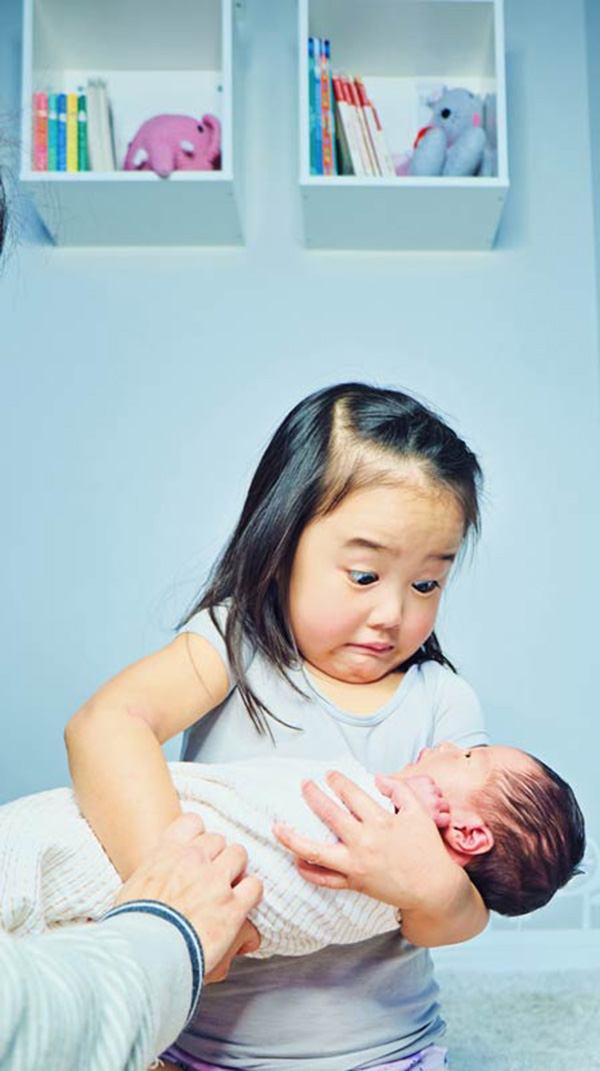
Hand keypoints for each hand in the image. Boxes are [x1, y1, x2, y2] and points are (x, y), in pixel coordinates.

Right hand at [115, 813, 262, 977]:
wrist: (145, 954)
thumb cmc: (132, 928)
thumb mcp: (133, 888)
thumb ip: (153, 874)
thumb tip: (155, 880)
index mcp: (167, 851)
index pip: (192, 822)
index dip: (198, 837)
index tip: (198, 852)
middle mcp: (193, 859)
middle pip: (218, 839)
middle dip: (217, 857)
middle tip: (212, 877)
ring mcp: (215, 881)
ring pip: (239, 855)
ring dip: (236, 869)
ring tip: (229, 888)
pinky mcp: (232, 906)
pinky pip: (254, 886)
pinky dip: (251, 893)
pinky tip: (243, 904)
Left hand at [273, 771, 456, 911]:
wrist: (433, 889)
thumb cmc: (427, 848)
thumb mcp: (418, 812)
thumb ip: (398, 790)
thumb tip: (377, 777)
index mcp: (380, 821)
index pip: (351, 793)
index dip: (337, 781)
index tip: (330, 775)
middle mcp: (364, 841)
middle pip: (329, 814)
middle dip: (313, 795)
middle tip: (304, 785)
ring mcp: (356, 865)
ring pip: (316, 852)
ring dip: (293, 838)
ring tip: (277, 827)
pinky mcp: (355, 883)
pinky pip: (325, 880)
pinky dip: (308, 871)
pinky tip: (296, 860)